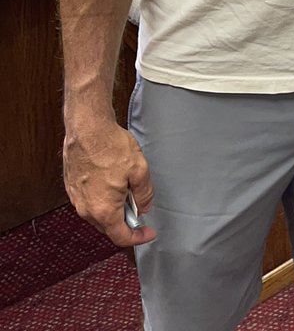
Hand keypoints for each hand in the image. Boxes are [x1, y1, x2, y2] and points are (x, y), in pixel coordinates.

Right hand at [63, 115, 155, 246]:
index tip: (148, 233)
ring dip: (113, 209)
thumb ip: (144, 194)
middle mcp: (86, 209)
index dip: (138, 238)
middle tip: (139, 206)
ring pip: (98, 214)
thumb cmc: (110, 147)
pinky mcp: (72, 187)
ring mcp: (76, 198)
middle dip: (125, 222)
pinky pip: (89, 201)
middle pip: (108, 227)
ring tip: (126, 188)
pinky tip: (111, 181)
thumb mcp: (139, 170)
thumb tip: (144, 207)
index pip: (121, 237)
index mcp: (104, 210)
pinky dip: (101, 199)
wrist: (87, 128)